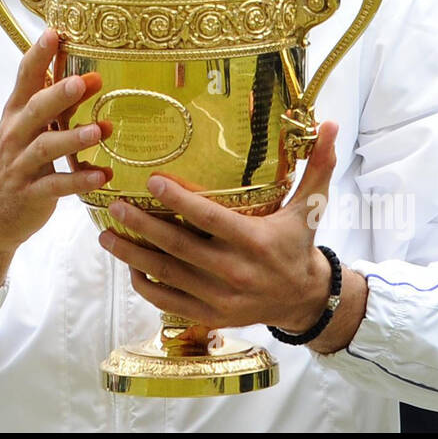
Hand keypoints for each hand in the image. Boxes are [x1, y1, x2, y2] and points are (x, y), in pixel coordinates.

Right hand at [0, 27, 112, 289]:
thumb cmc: (13, 166)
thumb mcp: (23, 131)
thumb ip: (46, 104)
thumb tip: (78, 72)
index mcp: (15, 115)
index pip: (24, 79)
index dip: (38, 56)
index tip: (54, 33)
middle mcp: (14, 136)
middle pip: (34, 109)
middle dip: (58, 94)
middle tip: (85, 81)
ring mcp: (20, 167)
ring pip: (45, 147)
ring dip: (74, 138)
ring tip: (101, 130)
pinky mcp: (30, 195)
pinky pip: (55, 186)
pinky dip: (79, 181)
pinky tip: (103, 176)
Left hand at [98, 121, 349, 336]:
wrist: (303, 299)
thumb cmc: (298, 244)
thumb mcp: (310, 207)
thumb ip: (318, 166)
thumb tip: (331, 123)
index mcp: (255, 241)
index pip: (210, 219)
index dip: (180, 201)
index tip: (152, 181)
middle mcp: (234, 271)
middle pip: (179, 247)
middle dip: (143, 226)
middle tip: (116, 207)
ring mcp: (219, 297)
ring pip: (167, 275)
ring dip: (132, 255)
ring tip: (106, 234)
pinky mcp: (209, 315)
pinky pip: (167, 301)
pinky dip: (144, 284)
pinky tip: (129, 264)